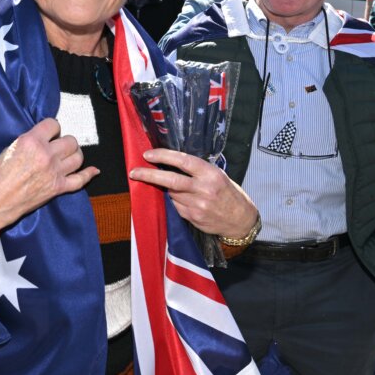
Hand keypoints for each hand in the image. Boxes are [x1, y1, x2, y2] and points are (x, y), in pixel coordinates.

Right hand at [0, 118, 99, 237]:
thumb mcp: (10, 148)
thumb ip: (29, 141)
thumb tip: (43, 139)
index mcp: (31, 141)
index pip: (53, 124)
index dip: (52, 128)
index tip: (49, 134)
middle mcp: (46, 155)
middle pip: (70, 141)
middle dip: (65, 141)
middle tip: (57, 147)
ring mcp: (55, 172)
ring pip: (78, 157)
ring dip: (75, 154)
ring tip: (68, 156)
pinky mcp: (58, 188)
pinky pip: (81, 180)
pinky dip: (88, 174)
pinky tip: (93, 170)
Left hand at [129, 148, 257, 239]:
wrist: (240, 220)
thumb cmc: (228, 193)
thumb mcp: (218, 175)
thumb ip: (197, 170)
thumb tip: (172, 164)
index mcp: (210, 174)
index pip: (182, 161)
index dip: (163, 156)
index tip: (148, 155)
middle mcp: (203, 189)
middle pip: (170, 181)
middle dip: (149, 175)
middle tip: (134, 172)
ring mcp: (197, 205)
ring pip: (171, 194)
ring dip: (166, 189)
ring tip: (172, 187)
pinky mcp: (193, 217)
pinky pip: (176, 206)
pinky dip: (175, 201)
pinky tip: (184, 200)